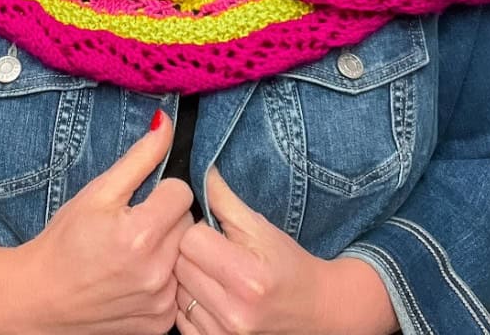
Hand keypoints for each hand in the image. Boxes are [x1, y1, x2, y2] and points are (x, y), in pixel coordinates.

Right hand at [7, 110, 193, 334]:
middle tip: (134, 226)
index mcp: (140, 235)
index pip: (182, 191)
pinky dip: (164, 279)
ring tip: (134, 252)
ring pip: (186, 255)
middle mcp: (156, 273)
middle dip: (166, 218)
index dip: (161, 190)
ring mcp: (159, 303)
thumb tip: (166, 122)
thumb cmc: (65, 242)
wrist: (38, 301)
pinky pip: (179, 287)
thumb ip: (140, 157)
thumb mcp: (98, 191)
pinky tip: (135, 277)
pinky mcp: (159, 324)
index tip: (139, 201)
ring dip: (168, 248)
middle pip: (188, 223)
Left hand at [173, 167, 397, 334]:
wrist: (314, 311)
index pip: (190, 241)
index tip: (213, 232)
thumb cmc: (287, 264)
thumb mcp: (261, 226)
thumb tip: (201, 170)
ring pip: (175, 291)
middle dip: (190, 252)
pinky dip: (189, 303)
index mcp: (246, 278)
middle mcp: (233, 313)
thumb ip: (225, 199)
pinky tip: (209, 295)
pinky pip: (179, 319)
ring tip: (211, 272)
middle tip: (212, 250)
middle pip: (179, 265)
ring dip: (187, 278)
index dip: (198, 229)